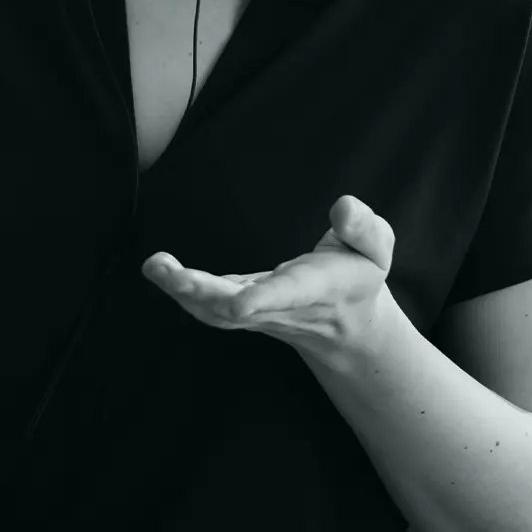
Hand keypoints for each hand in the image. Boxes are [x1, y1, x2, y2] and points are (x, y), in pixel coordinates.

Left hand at [142, 195, 396, 357]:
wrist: (345, 325)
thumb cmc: (358, 275)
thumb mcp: (377, 248)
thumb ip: (364, 228)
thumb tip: (344, 206)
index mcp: (316, 288)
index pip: (289, 294)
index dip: (264, 299)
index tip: (239, 301)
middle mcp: (280, 305)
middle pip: (237, 308)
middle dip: (204, 294)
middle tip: (171, 274)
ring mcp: (255, 312)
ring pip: (215, 313)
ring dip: (182, 293)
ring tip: (155, 266)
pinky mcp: (238, 309)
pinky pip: (208, 308)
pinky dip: (182, 292)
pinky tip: (160, 270)